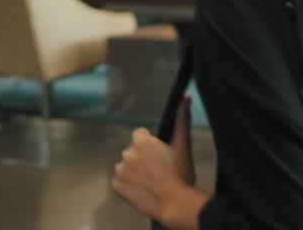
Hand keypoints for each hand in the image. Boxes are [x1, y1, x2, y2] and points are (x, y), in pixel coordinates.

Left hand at [113, 96, 200, 227]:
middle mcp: (128, 153)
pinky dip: (128, 186)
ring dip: (134, 172)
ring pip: (126, 167)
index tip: (158, 156)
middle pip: (133, 152)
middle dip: (142, 159)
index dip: (150, 146)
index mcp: (142, 141)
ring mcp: (120, 170)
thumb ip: (182, 119)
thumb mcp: (183, 146)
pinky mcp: (116, 185)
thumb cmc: (180, 176)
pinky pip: (120, 182)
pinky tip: (142, 190)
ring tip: (150, 183)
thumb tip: (185, 98)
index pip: (140, 135)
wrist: (174, 204)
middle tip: (157, 171)